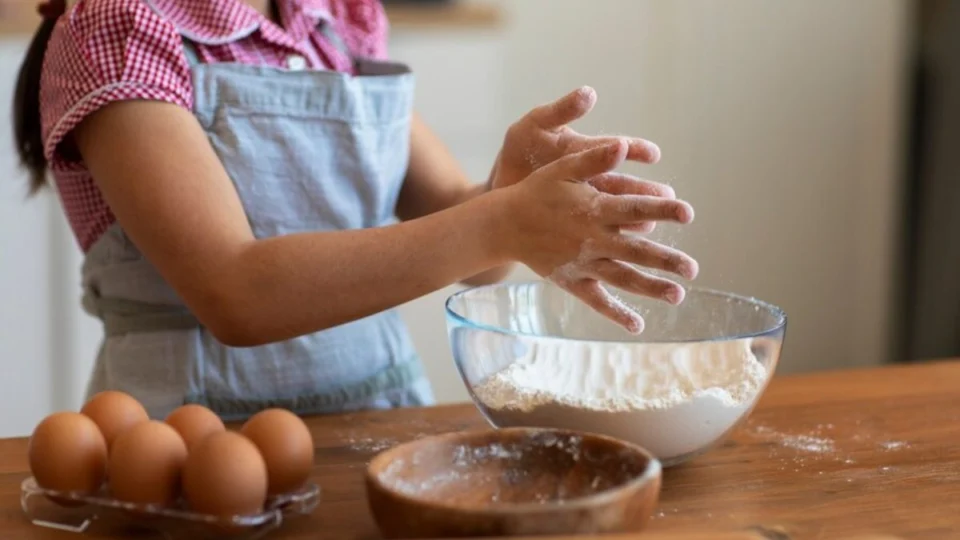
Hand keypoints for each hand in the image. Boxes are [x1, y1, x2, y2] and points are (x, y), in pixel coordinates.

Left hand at [489, 86, 673, 232]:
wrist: (500, 187)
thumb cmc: (518, 152)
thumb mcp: (534, 126)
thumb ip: (562, 111)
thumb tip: (589, 93)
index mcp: (585, 151)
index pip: (616, 149)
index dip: (636, 150)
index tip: (654, 154)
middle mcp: (592, 177)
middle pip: (623, 185)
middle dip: (646, 191)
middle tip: (669, 198)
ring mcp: (586, 202)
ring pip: (615, 211)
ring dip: (635, 217)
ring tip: (652, 224)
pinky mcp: (576, 223)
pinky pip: (598, 231)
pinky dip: (611, 238)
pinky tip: (624, 248)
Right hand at [497, 141, 697, 333]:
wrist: (504, 224)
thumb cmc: (537, 191)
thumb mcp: (562, 168)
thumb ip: (594, 158)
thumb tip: (624, 146)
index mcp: (593, 209)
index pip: (635, 209)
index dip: (662, 210)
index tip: (687, 213)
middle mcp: (591, 238)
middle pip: (635, 250)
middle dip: (665, 260)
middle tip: (692, 269)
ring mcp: (582, 263)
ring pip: (621, 277)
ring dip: (650, 287)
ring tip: (678, 295)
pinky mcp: (571, 280)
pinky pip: (596, 300)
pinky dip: (616, 313)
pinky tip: (637, 324)